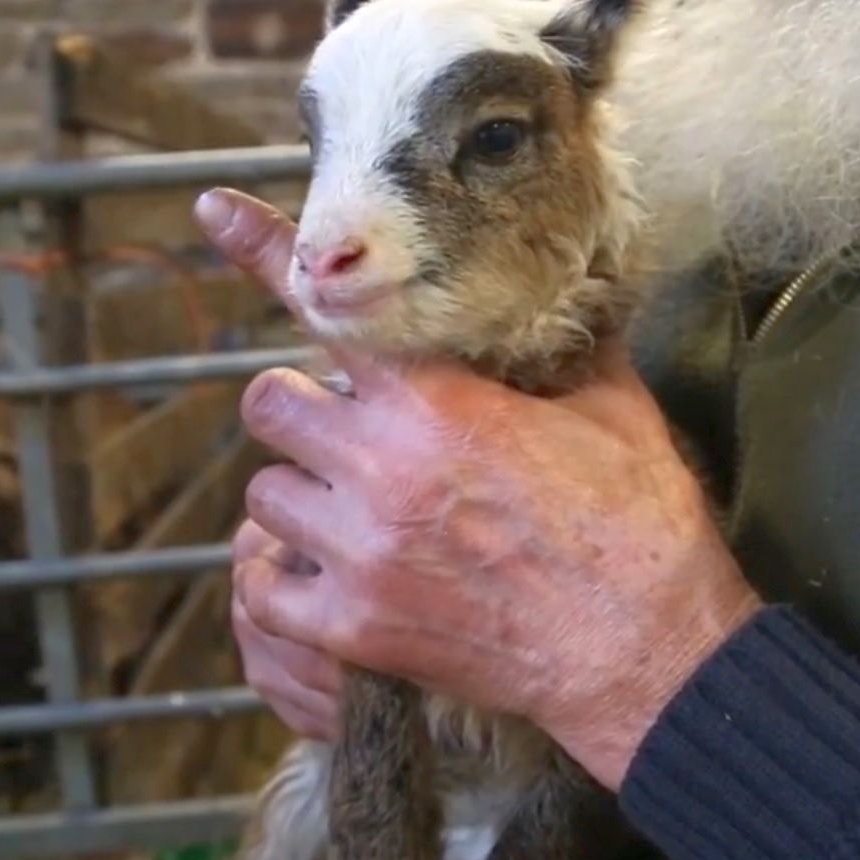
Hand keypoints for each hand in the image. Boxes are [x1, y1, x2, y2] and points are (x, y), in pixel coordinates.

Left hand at [196, 187, 762, 789]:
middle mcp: (382, 464)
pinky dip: (286, 581)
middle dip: (302, 410)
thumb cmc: (639, 525)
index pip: (328, 306)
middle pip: (268, 403)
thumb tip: (574, 297)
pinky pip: (264, 589)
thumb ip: (570, 347)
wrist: (648, 651)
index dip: (261, 250)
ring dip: (299, 495)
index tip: (211, 208)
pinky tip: (330, 580)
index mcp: (439, 399)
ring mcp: (360, 550)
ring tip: (353, 514)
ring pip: (262, 494)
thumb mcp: (615, 409)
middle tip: (347, 433)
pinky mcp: (354, 627)